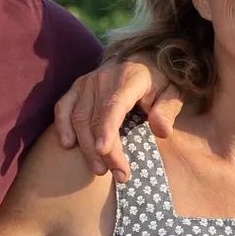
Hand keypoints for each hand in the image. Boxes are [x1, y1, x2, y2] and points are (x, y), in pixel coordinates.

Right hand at [53, 53, 182, 182]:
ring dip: (86, 147)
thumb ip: (167, 110)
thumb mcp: (172, 93)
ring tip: (100, 170)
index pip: (114, 105)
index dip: (107, 128)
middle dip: (104, 151)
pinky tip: (67, 145)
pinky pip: (63, 107)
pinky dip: (62, 126)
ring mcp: (87, 82)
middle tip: (120, 176)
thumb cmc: (159, 82)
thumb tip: (162, 131)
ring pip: (78, 117)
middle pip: (95, 118)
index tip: (104, 151)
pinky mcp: (77, 87)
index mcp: (129, 78)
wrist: (144, 60)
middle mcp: (104, 78)